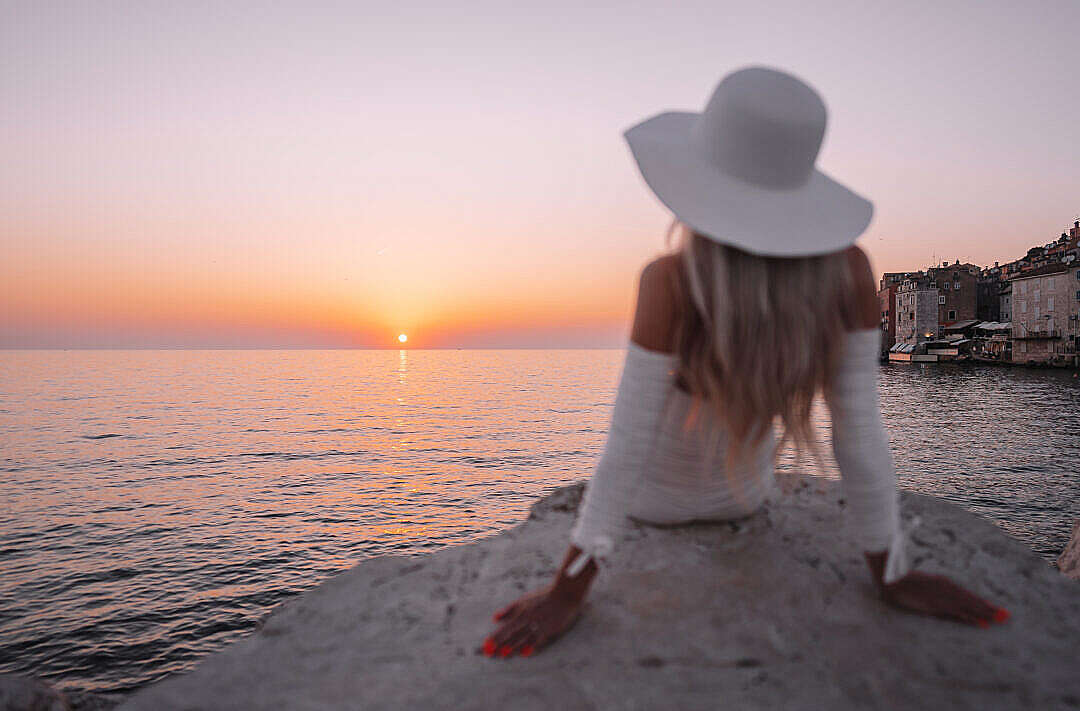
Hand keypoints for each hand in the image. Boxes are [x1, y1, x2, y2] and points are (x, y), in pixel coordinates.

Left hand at [483, 584, 584, 657]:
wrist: (564, 593)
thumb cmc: (543, 597)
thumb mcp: (524, 600)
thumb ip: (509, 609)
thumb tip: (494, 618)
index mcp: (521, 612)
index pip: (505, 628)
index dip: (495, 637)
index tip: (486, 645)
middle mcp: (528, 619)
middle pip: (511, 634)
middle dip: (500, 644)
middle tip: (489, 653)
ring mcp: (539, 625)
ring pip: (523, 638)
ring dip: (513, 646)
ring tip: (503, 654)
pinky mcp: (550, 629)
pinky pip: (539, 639)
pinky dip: (532, 646)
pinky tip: (525, 653)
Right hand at [881, 570, 1009, 626]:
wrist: (893, 581)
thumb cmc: (904, 580)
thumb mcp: (922, 583)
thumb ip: (934, 589)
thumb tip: (941, 598)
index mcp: (945, 583)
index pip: (968, 595)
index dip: (982, 602)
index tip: (996, 608)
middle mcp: (948, 590)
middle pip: (972, 601)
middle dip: (989, 609)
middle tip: (1006, 616)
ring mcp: (944, 598)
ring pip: (969, 607)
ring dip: (985, 613)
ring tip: (1000, 619)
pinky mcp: (938, 606)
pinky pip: (958, 614)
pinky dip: (970, 618)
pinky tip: (981, 623)